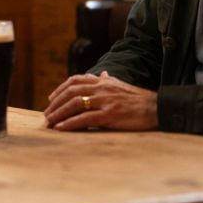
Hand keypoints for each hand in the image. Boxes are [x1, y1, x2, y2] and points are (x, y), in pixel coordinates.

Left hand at [43, 71, 158, 130]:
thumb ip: (108, 81)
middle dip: (56, 103)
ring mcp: (105, 102)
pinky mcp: (109, 115)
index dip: (60, 89)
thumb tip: (103, 74)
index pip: (75, 81)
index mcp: (102, 82)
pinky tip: (61, 128)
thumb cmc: (138, 98)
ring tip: (50, 122)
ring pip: (75, 104)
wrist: (156, 107)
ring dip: (59, 113)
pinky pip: (84, 119)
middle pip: (71, 92)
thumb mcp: (121, 85)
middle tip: (47, 114)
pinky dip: (70, 123)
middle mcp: (101, 89)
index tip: (51, 98)